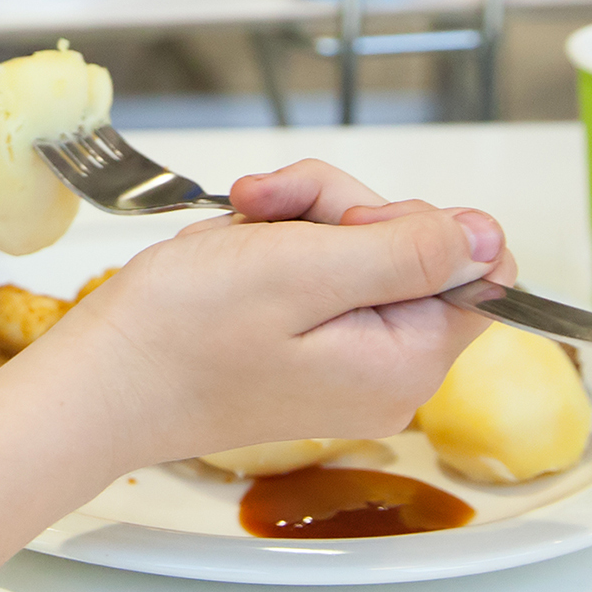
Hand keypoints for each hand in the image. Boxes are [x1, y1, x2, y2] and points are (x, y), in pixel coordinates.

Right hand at [39, 160, 509, 471]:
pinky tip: (230, 254)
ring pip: (359, 252)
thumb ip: (407, 251)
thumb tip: (491, 238)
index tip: (343, 222)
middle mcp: (387, 373)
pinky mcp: (305, 354)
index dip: (413, 223)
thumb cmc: (182, 331)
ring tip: (235, 232)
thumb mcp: (304, 269)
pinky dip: (275, 249)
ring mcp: (345, 366)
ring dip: (297, 223)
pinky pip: (319, 277)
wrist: (99, 381)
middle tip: (265, 211)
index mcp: (405, 361)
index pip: (476, 269)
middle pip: (410, 250)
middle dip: (336, 211)